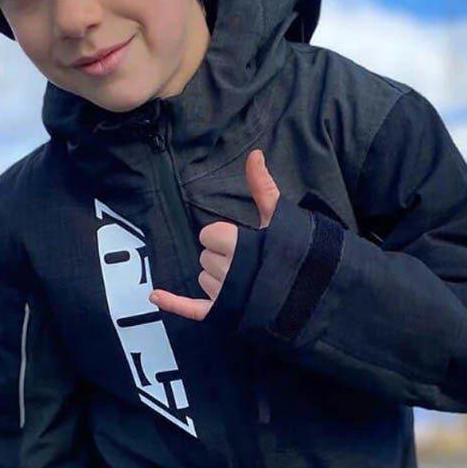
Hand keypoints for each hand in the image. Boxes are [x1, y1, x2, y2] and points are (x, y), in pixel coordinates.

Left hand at [148, 149, 279, 321]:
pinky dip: (173, 303)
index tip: (245, 242)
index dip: (224, 236)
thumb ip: (262, 187)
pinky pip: (191, 309)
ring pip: (203, 279)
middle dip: (222, 256)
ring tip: (247, 281)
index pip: (209, 234)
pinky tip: (154, 295)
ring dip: (218, 278)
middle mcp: (226, 270)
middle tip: (249, 262)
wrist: (312, 295)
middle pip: (205, 257)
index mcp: (237, 244)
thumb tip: (254, 154)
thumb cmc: (296, 252)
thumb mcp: (280, 216)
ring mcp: (224, 294)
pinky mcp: (221, 312)